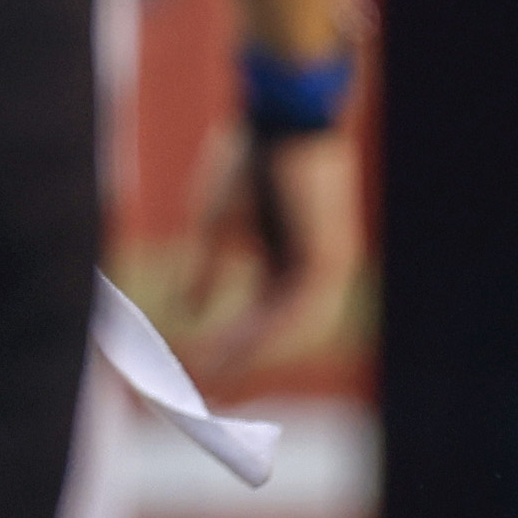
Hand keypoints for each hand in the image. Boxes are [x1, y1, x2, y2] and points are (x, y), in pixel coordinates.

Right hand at [181, 123, 360, 390]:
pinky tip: (234, 353)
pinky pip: (299, 310)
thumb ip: (205, 272)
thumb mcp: (216, 227)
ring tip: (213, 384)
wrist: (282, 118)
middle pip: (274, 332)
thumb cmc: (249, 159)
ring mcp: (326, 266)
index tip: (195, 377)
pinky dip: (264, 334)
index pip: (257, 319)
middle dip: (238, 364)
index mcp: (285, 261)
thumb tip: (185, 316)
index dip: (226, 349)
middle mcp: (310, 270)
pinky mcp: (331, 258)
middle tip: (205, 399)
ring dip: (247, 357)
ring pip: (287, 329)